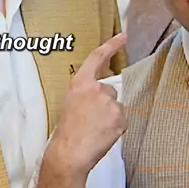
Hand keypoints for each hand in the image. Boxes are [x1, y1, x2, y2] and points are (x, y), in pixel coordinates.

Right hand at [47, 32, 126, 177]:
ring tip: (94, 127)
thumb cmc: (66, 129)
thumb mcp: (70, 101)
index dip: (111, 45)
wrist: (70, 151)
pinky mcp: (120, 117)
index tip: (122, 36)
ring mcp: (110, 103)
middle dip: (104, 102)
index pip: (97, 58)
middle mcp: (97, 88)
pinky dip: (115, 127)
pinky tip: (102, 133)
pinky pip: (121, 119)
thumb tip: (98, 94)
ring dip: (110, 115)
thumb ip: (85, 92)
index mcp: (81, 82)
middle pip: (109, 89)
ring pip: (115, 106)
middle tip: (90, 118)